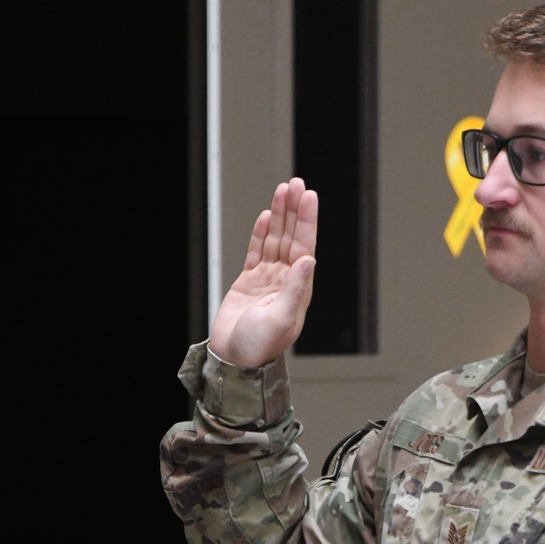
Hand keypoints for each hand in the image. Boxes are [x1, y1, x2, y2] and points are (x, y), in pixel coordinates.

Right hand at [209, 179, 317, 366]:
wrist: (235, 359)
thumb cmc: (259, 346)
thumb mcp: (282, 319)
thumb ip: (295, 289)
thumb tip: (309, 260)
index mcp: (299, 289)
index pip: (305, 246)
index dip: (307, 221)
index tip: (309, 197)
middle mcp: (286, 280)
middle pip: (292, 237)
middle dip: (295, 210)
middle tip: (297, 184)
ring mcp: (268, 280)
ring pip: (275, 239)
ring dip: (281, 215)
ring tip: (283, 190)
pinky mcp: (249, 281)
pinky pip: (257, 251)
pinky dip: (261, 233)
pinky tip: (268, 216)